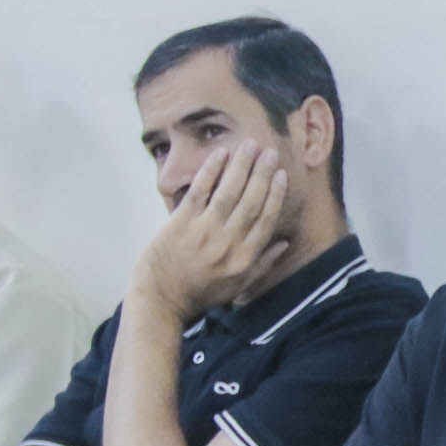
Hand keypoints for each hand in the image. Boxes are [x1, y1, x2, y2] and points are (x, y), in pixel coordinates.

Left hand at [132, 145, 293, 320]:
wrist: (161, 300)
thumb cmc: (200, 295)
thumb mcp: (238, 287)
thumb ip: (263, 265)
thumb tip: (284, 243)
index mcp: (245, 258)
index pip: (266, 220)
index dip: (276, 195)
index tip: (282, 175)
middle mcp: (229, 243)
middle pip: (251, 201)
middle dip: (262, 174)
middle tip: (270, 151)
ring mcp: (205, 231)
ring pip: (229, 192)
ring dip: (241, 166)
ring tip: (250, 145)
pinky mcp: (181, 223)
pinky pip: (199, 191)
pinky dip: (211, 171)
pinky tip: (221, 154)